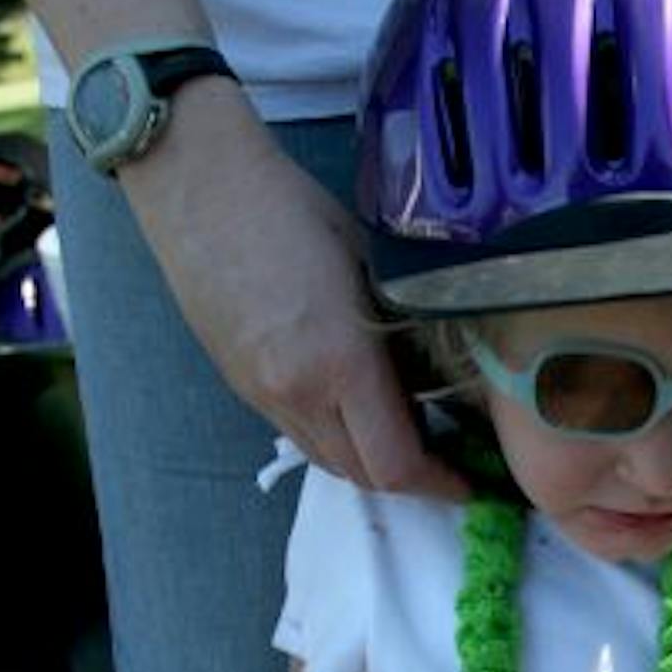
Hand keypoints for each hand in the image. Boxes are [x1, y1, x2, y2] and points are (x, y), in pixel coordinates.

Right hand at [120, 82, 468, 498]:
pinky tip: (359, 409)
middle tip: (450, 457)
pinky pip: (299, 436)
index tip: (472, 479)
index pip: (397, 463)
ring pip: (329, 462)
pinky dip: (337, 439)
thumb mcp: (372, 267)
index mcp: (340, 363)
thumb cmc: (293, 209)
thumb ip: (403, 333)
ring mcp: (262, 396)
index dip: (441, 484)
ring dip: (371, 462)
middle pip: (364, 476)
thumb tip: (440, 378)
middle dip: (412, 480)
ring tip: (409, 435)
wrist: (199, 187)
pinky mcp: (241, 386)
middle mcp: (297, 395)